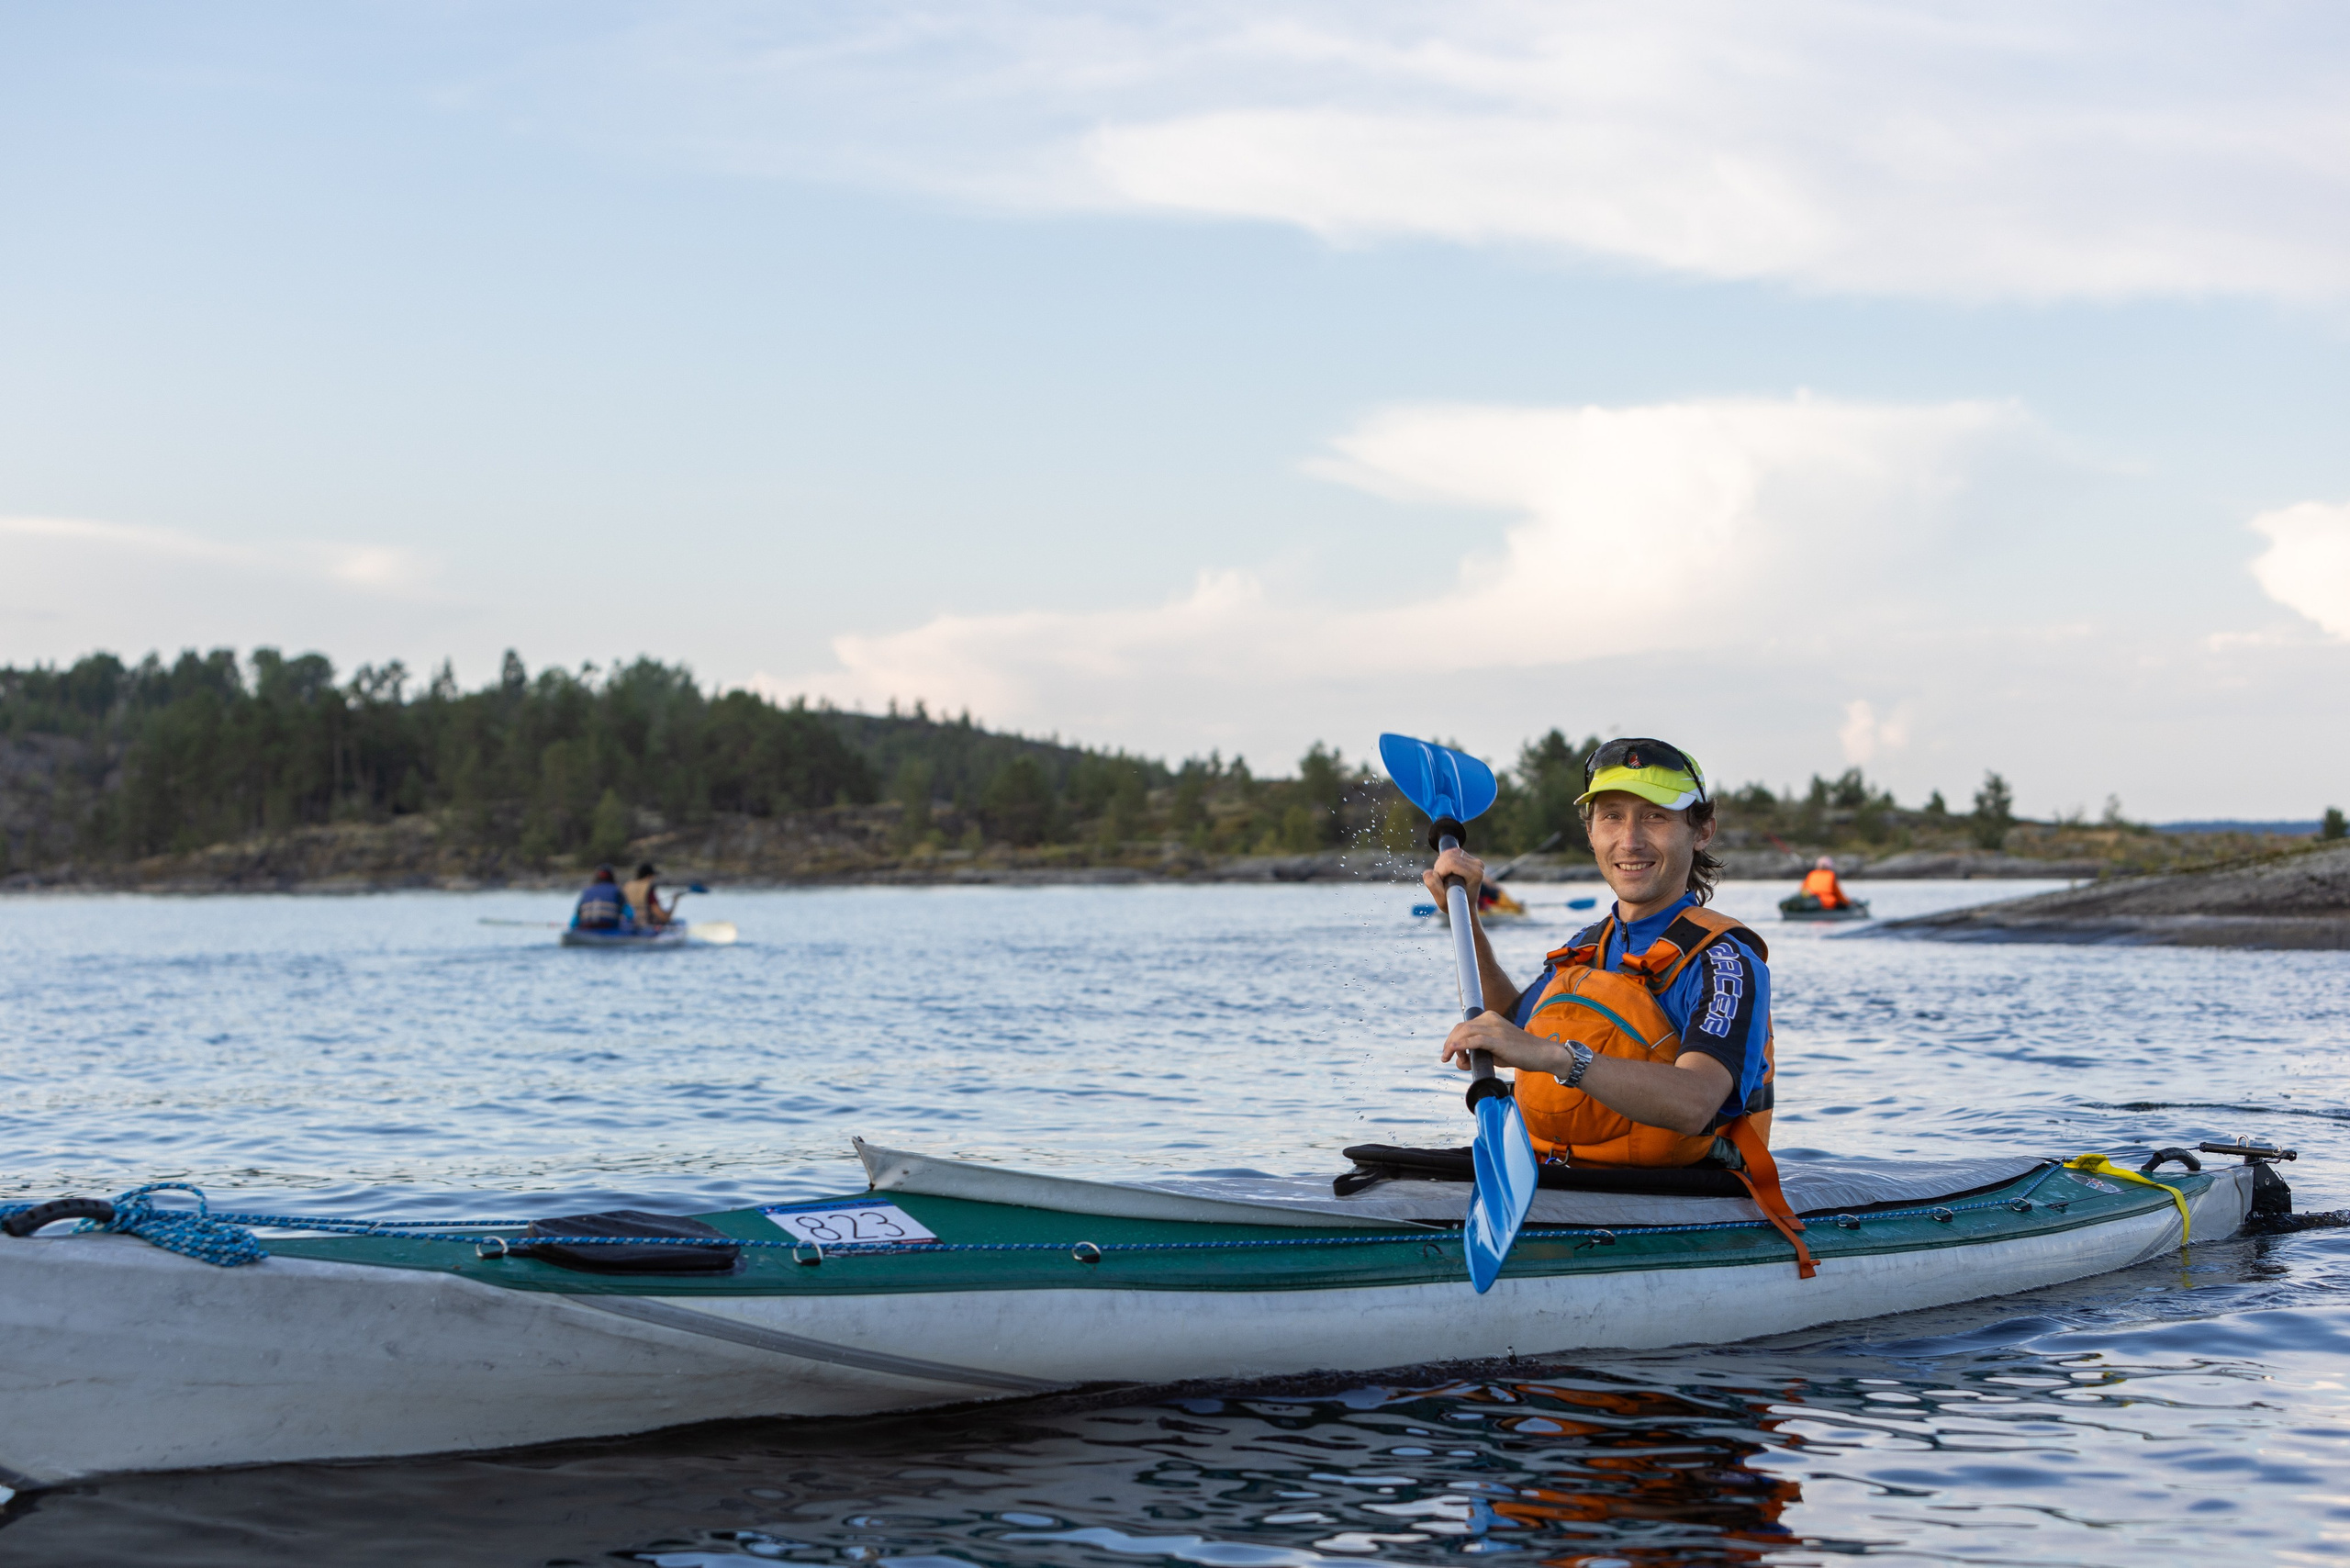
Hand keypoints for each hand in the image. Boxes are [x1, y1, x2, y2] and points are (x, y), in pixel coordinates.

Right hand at [1421, 846, 1485, 913]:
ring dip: (1440, 865)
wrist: (1464, 906)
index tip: (1442, 884)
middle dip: (1439, 868)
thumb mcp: (1442, 901)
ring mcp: (1474, 860)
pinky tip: (1446, 872)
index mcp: (1475, 874)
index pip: (1451, 863)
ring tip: (1444, 877)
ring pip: (1449, 853)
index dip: (1440, 872)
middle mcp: (1478, 865)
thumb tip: (1429, 872)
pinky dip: (1443, 861)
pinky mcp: (1468, 857)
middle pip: (1450, 856)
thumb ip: (1433, 886)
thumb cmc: (1454, 905)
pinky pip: (1450, 852)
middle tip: (1441, 881)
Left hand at [1440, 1012, 1571, 1077]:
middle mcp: (1491, 1019)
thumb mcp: (1494, 1052)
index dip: (1452, 1038)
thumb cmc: (1519, 1053)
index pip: (1463, 1026)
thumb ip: (1477, 1054)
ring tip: (1450, 1058)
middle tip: (1445, 1058)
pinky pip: (1476, 1040)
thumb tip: (1461, 1061)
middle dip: (1449, 1043)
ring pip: (1465, 1033)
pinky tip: (1455, 1050)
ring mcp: (1495, 1028)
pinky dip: (1462, 1045)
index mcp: (1489, 1017)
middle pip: (1461, 1028)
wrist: (1542, 1054)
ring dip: (1453, 1046)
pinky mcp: (1499, 1039)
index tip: (1447, 1052)